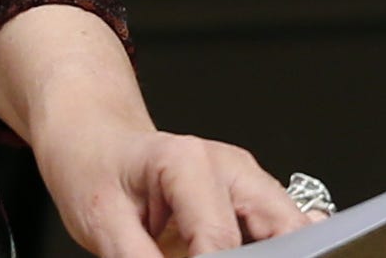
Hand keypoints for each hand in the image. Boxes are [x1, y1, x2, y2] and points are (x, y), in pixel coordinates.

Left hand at [35, 119, 312, 255]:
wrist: (91, 138)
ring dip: (272, 253)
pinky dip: (277, 252)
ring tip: (212, 253)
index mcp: (188, 162)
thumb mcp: (101, 222)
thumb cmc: (92, 167)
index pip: (222, 240)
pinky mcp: (257, 203)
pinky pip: (287, 236)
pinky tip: (259, 253)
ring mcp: (250, 184)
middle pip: (282, 235)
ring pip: (294, 235)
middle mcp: (231, 168)